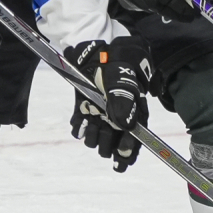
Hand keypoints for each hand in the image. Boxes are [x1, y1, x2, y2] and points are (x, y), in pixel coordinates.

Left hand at [65, 37, 152, 171]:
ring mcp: (99, 116)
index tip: (121, 160)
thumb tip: (126, 127)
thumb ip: (124, 104)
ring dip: (92, 135)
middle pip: (113, 146)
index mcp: (133, 114)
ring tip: (91, 120)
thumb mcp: (122, 81)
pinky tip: (81, 119)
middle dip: (107, 143)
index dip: (128, 153)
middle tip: (103, 128)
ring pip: (95, 140)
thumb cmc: (115, 65)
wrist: (94, 52)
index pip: (134, 142)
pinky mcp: (83, 111)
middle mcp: (117, 120)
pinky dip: (78, 127)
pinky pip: (79, 129)